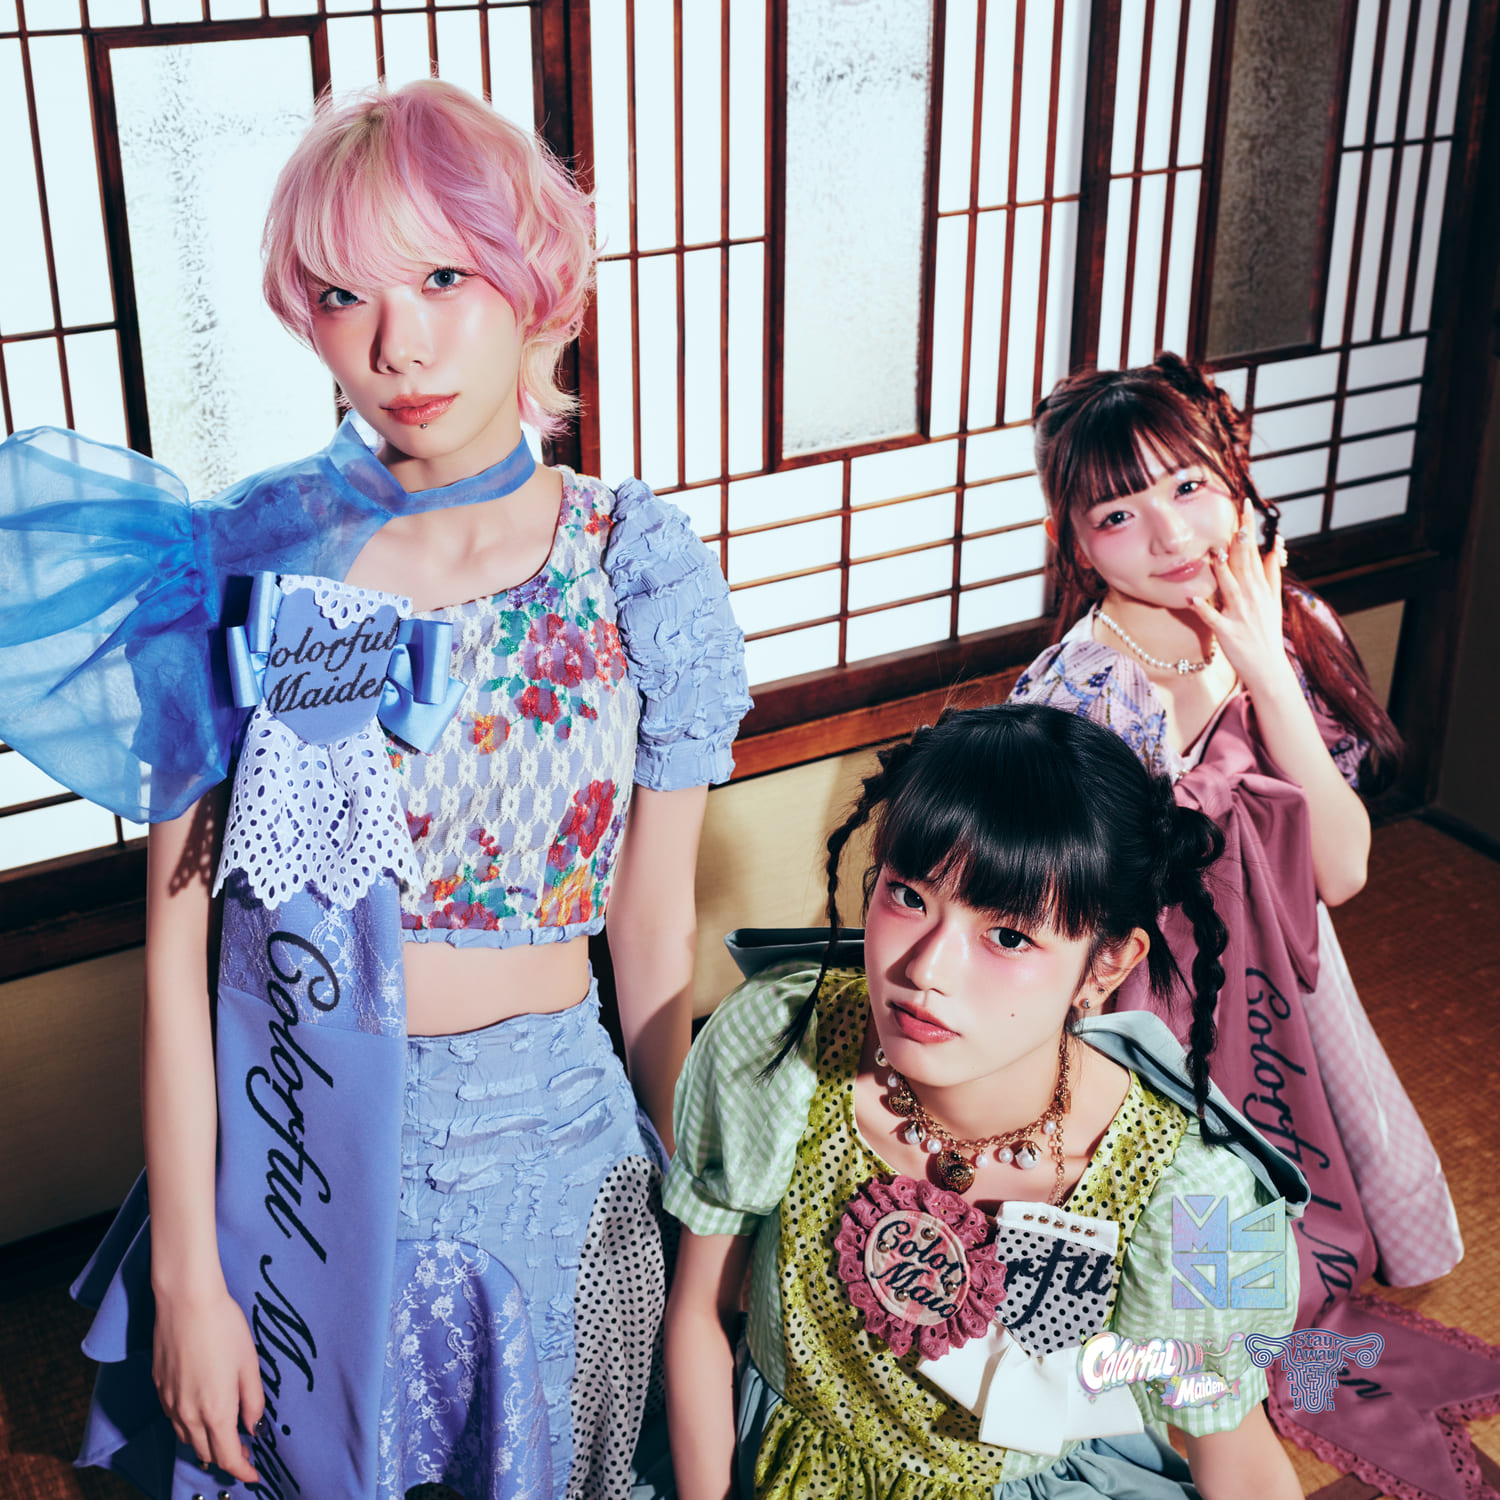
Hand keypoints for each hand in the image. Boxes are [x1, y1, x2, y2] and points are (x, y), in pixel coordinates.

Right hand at [153, 1281, 264, 1485]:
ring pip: (187, 1438)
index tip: (254, 1474)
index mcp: (215, 1411)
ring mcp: (169, 1403)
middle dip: (225, 1457)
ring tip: (224, 1434)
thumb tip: (253, 1427)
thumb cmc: (224, 1328)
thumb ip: (253, 1400)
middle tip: (243, 1450)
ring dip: (206, 1442)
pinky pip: (175, 1420)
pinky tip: (201, 1412)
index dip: (242, 1471)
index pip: (227, 1457)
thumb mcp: (249, 1364)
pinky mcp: (159, 1388)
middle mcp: (188, 1415)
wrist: (185, 1301)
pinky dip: (190, 1426)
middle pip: (205, 1452)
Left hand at [1188, 499, 1293, 696]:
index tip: (1245, 505)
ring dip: (1223, 569)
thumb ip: (1271, 573)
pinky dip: (1203, 608)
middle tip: (1236, 514)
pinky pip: (1213, 618)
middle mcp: (1251, 597)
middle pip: (1245, 563)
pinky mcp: (1227, 632)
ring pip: (1230, 586)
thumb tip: (1274, 547)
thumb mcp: (1273, 600)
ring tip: (1215, 551)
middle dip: (1240, 539)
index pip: (1253, 551)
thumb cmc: (1267, 632)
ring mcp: (1239, 614)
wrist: (1269, 668)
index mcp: (1260, 587)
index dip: (1249, 528)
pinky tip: (1192, 596)